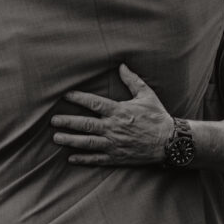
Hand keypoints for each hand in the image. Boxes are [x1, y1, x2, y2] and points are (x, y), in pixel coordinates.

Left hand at [52, 64, 172, 165]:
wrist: (170, 142)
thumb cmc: (158, 117)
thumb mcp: (147, 95)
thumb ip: (132, 80)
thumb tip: (122, 65)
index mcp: (119, 111)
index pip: (94, 103)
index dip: (78, 98)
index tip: (65, 95)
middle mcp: (114, 128)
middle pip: (85, 124)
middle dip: (67, 122)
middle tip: (53, 121)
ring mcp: (114, 144)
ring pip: (88, 142)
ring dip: (71, 140)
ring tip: (56, 138)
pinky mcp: (117, 157)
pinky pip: (97, 159)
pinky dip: (84, 159)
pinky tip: (71, 158)